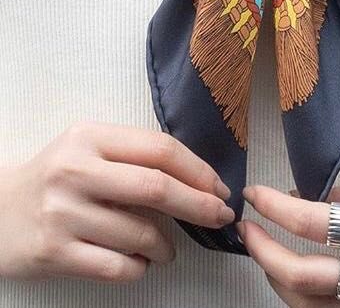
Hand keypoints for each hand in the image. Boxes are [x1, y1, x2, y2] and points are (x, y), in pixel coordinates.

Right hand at [0, 121, 234, 283]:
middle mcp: (76, 171)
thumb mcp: (90, 149)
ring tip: (167, 248)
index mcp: (91, 137)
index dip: (199, 170)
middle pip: (157, 188)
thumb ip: (135, 156)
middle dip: (199, 205)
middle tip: (220, 216)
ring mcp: (63, 213)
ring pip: (139, 233)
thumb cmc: (57, 177)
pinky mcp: (53, 253)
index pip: (160, 150)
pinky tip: (139, 261)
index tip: (220, 187)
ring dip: (166, 245)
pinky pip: (117, 266)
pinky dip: (139, 267)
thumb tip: (199, 179)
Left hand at [237, 174, 339, 306]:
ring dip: (279, 282)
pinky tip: (303, 282)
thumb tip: (315, 200)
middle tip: (247, 228)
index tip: (256, 193)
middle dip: (262, 252)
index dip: (274, 206)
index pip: (311, 221)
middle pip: (300, 277)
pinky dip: (311, 302)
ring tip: (268, 254)